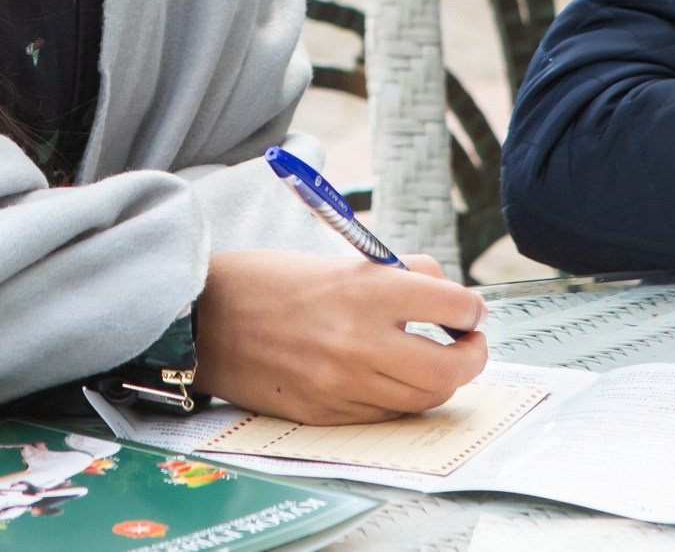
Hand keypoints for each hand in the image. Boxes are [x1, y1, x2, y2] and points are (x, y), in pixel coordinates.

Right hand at [195, 250, 487, 424]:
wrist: (203, 320)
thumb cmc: (266, 282)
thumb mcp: (338, 260)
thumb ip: (395, 276)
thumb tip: (445, 295)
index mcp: (365, 291)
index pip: (452, 306)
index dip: (471, 309)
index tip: (469, 310)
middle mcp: (359, 342)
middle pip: (449, 368)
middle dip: (471, 356)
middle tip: (468, 344)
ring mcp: (343, 384)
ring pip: (423, 398)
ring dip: (439, 380)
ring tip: (432, 361)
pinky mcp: (326, 413)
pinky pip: (385, 415)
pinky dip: (399, 398)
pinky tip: (391, 378)